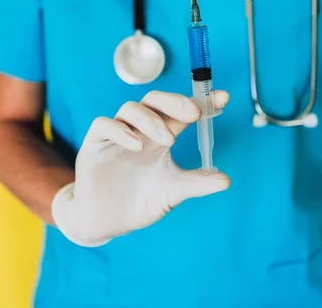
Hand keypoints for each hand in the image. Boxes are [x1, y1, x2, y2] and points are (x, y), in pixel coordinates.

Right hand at [51, 90, 230, 246]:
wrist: (108, 222)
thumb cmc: (140, 201)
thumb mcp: (173, 192)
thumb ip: (198, 183)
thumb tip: (226, 180)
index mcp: (161, 136)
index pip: (181, 112)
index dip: (201, 102)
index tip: (223, 99)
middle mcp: (140, 130)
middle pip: (154, 100)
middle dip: (175, 102)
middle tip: (194, 114)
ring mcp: (117, 135)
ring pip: (130, 108)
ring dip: (151, 119)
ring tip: (168, 140)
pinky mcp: (94, 144)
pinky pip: (103, 125)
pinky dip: (121, 130)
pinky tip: (137, 145)